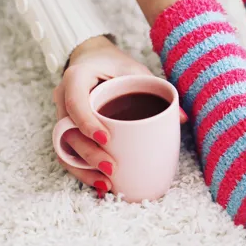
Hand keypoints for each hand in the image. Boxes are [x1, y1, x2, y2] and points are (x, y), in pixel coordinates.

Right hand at [53, 35, 186, 196]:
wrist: (93, 60)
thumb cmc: (115, 65)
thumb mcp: (135, 70)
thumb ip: (155, 88)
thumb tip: (182, 119)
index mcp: (76, 78)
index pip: (75, 101)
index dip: (86, 122)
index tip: (105, 138)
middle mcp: (63, 98)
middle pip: (68, 131)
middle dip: (89, 153)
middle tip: (112, 167)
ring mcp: (62, 117)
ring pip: (65, 147)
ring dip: (83, 168)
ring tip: (106, 184)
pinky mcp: (68, 130)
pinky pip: (68, 153)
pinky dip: (82, 170)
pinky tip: (100, 185)